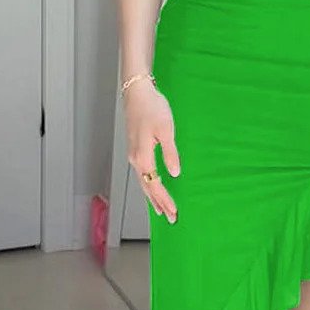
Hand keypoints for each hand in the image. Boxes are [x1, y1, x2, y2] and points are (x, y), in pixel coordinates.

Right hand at [124, 78, 179, 222]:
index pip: (155, 185)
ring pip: (143, 182)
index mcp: (142, 157)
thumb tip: (174, 173)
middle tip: (171, 218)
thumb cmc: (152, 108)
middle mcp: (135, 159)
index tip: (174, 212)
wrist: (137, 91)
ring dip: (153, 197)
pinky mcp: (136, 149)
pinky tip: (153, 188)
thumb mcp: (166, 130)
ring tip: (161, 210)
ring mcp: (134, 154)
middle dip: (159, 204)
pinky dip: (149, 186)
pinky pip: (143, 174)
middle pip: (147, 188)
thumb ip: (170, 153)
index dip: (165, 200)